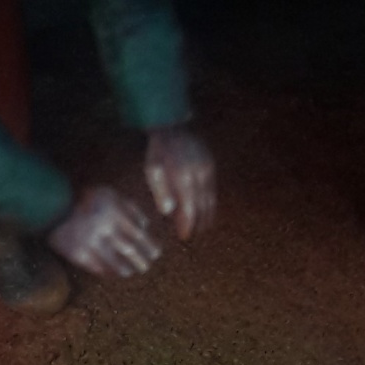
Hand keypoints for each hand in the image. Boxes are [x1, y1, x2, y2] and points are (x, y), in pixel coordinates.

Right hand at [48, 187, 161, 276]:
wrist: (51, 206)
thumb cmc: (86, 200)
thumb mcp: (109, 195)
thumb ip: (129, 208)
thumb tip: (145, 227)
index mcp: (114, 212)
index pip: (139, 235)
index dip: (150, 247)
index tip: (156, 253)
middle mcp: (103, 228)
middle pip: (130, 251)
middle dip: (142, 262)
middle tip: (146, 266)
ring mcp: (90, 242)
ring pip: (116, 263)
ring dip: (126, 269)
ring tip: (130, 271)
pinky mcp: (77, 254)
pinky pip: (98, 268)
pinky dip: (108, 272)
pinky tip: (112, 273)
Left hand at [144, 127, 216, 241]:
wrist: (172, 127)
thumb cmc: (158, 151)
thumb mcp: (152, 170)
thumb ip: (160, 191)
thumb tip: (168, 213)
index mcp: (183, 176)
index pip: (189, 208)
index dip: (188, 225)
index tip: (184, 236)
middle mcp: (199, 174)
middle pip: (201, 206)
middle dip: (197, 223)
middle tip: (190, 234)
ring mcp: (207, 169)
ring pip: (210, 198)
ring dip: (205, 215)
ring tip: (200, 227)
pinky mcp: (211, 165)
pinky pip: (212, 189)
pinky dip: (209, 202)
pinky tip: (205, 210)